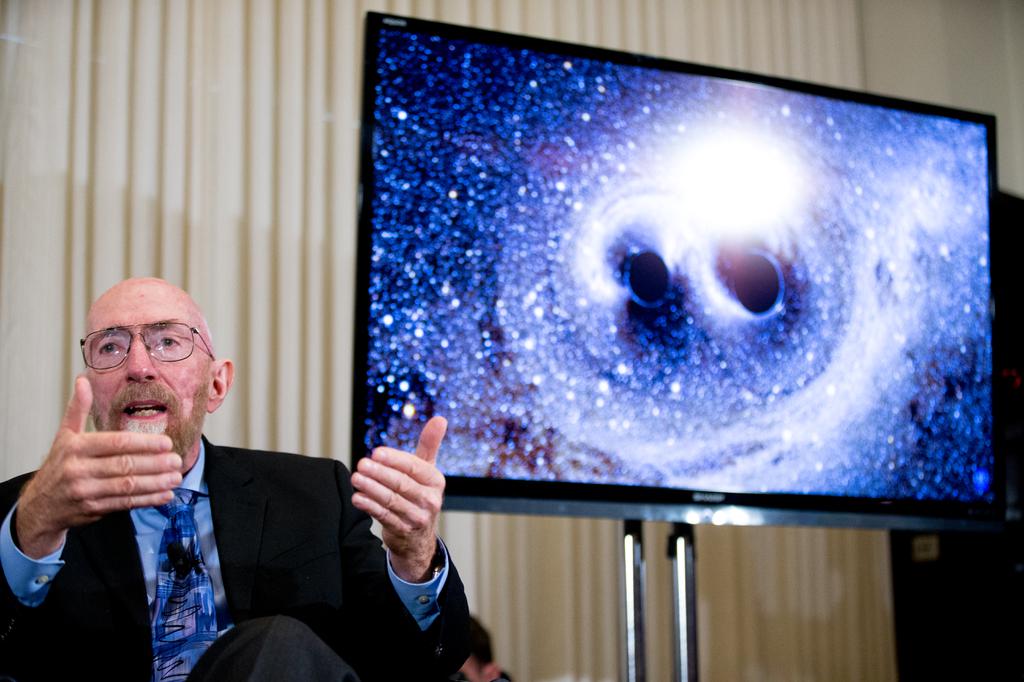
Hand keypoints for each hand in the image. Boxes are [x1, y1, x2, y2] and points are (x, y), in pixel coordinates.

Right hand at [14, 376, 182, 558]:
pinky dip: (147, 500)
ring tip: (176, 477)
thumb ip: (77, 409)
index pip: (115, 444)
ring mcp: (85, 492)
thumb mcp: (64, 435)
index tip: (166, 443)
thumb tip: (83, 380)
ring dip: (155, 483)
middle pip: (124, 466)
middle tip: (177, 460)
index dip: (143, 443)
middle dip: (154, 464)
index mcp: (75, 447)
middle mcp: (79, 470)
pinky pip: (124, 503)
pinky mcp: (92, 509)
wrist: (40, 505)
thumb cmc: (58, 465)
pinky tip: (165, 495)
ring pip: (126, 486)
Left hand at [351, 416, 447, 581]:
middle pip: (402, 484)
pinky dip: (369, 506)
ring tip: (355, 478)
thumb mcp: (427, 470)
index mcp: (436, 481)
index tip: (376, 452)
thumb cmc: (420, 494)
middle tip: (361, 464)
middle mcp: (430, 500)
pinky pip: (384, 516)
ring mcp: (417, 517)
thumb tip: (440, 419)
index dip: (395, 459)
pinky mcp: (402, 530)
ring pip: (391, 500)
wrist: (418, 537)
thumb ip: (430, 444)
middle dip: (380, 473)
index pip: (414, 467)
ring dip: (371, 488)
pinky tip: (357, 497)